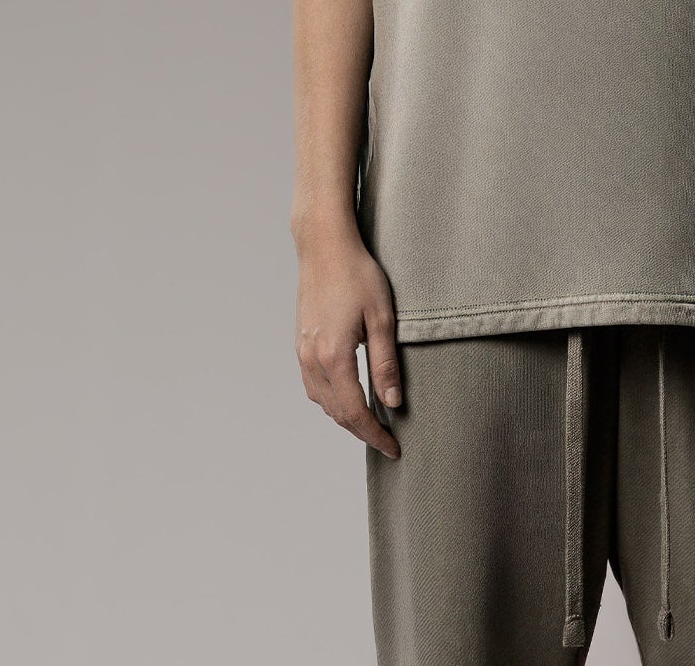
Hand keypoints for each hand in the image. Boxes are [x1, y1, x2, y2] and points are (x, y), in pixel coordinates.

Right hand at [294, 222, 402, 459]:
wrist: (324, 246)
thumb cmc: (357, 274)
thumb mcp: (382, 317)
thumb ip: (386, 364)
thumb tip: (393, 403)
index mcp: (334, 356)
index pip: (355, 412)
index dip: (375, 435)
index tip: (394, 448)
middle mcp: (313, 359)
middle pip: (336, 413)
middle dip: (362, 431)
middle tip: (387, 440)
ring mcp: (303, 352)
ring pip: (322, 402)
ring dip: (345, 417)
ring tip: (371, 422)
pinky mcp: (301, 342)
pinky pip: (313, 385)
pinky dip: (331, 399)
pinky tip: (348, 395)